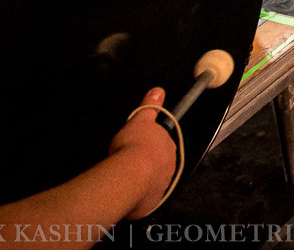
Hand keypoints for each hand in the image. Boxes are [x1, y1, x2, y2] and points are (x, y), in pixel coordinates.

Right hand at [110, 86, 177, 219]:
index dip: (148, 147)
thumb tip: (158, 91)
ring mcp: (162, 185)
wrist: (130, 174)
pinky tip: (125, 194)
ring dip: (142, 181)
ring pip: (152, 182)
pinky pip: (145, 199)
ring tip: (125, 179)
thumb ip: (150, 107)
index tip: (137, 150)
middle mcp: (169, 166)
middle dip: (146, 164)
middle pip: (158, 164)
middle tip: (127, 163)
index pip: (161, 147)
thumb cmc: (133, 147)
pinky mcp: (152, 202)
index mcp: (167, 147)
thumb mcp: (139, 120)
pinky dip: (137, 197)